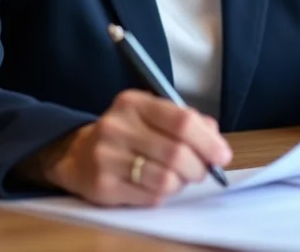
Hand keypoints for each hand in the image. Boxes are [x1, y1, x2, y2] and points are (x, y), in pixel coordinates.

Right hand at [26, 89, 232, 205]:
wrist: (77, 154)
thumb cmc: (128, 134)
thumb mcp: (151, 115)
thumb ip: (186, 122)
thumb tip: (215, 140)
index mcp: (133, 103)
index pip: (181, 121)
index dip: (208, 141)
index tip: (222, 155)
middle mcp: (117, 126)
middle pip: (176, 153)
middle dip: (198, 168)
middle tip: (201, 172)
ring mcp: (107, 157)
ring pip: (165, 179)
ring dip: (180, 183)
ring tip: (177, 178)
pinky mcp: (103, 186)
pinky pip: (149, 197)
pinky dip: (162, 194)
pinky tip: (155, 186)